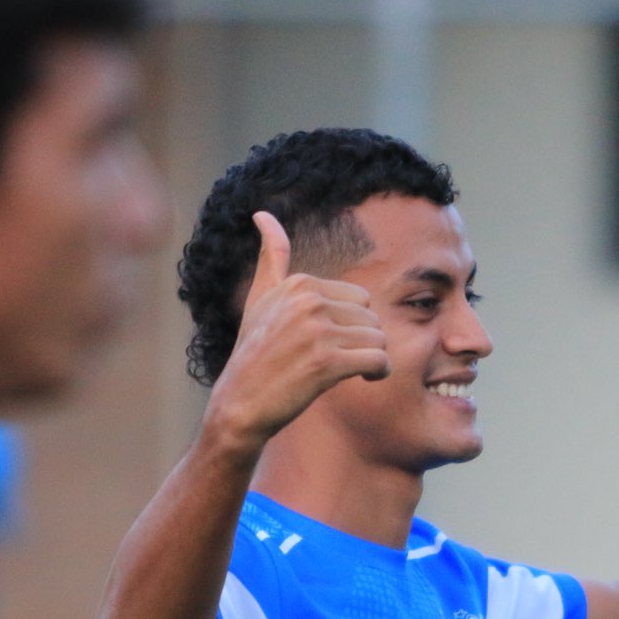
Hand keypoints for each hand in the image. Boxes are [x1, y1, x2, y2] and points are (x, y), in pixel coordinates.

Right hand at [204, 212, 390, 450]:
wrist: (239, 405)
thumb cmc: (254, 354)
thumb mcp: (260, 299)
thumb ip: (270, 257)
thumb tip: (262, 213)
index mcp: (298, 283)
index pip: (359, 299)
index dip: (350, 325)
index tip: (327, 343)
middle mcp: (307, 300)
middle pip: (372, 318)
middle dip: (363, 342)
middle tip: (340, 361)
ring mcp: (316, 330)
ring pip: (378, 339)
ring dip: (371, 359)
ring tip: (349, 372)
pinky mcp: (325, 362)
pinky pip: (378, 360)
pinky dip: (379, 373)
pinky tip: (365, 381)